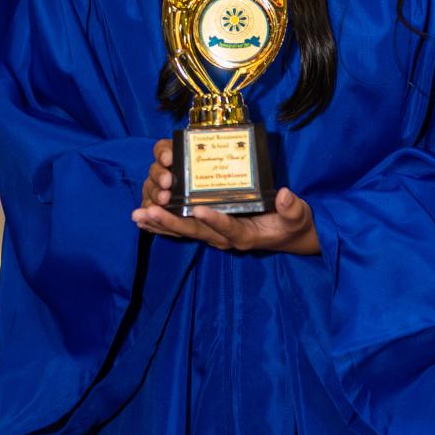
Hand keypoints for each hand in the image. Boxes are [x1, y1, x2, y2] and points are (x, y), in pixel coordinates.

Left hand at [134, 138, 320, 254]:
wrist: (289, 237)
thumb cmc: (293, 224)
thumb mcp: (298, 216)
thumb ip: (292, 208)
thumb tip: (286, 195)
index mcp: (246, 234)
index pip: (228, 228)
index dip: (214, 219)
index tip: (198, 209)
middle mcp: (226, 238)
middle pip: (196, 231)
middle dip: (170, 222)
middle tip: (148, 211)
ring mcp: (216, 236)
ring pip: (185, 231)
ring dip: (160, 224)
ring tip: (137, 215)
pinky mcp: (211, 230)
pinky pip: (184, 229)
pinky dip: (164, 225)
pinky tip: (145, 219)